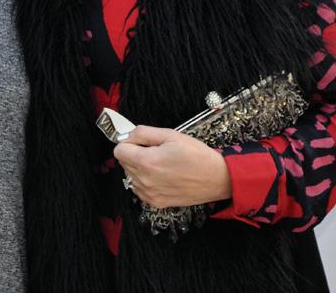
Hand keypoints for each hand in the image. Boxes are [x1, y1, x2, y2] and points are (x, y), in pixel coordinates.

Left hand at [113, 125, 231, 207]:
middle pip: (124, 163)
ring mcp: (149, 194)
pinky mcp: (156, 203)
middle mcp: (144, 181)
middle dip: (135, 154)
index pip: (118, 151)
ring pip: (131, 176)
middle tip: (157, 151)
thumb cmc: (196, 154)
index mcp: (146, 162)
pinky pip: (139, 188)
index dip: (129, 143)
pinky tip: (163, 176)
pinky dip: (146, 181)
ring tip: (162, 164)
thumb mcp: (170, 134)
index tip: (142, 142)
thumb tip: (126, 136)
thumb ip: (143, 133)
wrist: (217, 179)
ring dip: (140, 168)